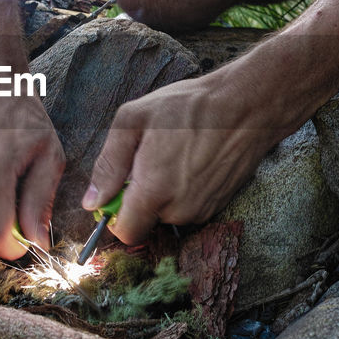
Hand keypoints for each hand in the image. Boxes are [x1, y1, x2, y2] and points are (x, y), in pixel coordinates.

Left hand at [83, 68, 286, 245]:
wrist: (246, 106)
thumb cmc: (187, 107)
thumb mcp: (133, 120)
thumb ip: (108, 165)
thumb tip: (92, 201)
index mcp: (153, 192)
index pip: (125, 233)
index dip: (115, 216)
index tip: (119, 191)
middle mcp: (179, 210)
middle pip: (146, 221)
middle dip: (141, 199)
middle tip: (150, 160)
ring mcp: (202, 210)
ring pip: (168, 215)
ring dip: (164, 194)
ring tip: (175, 155)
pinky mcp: (219, 205)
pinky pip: (189, 208)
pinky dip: (185, 191)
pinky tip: (192, 161)